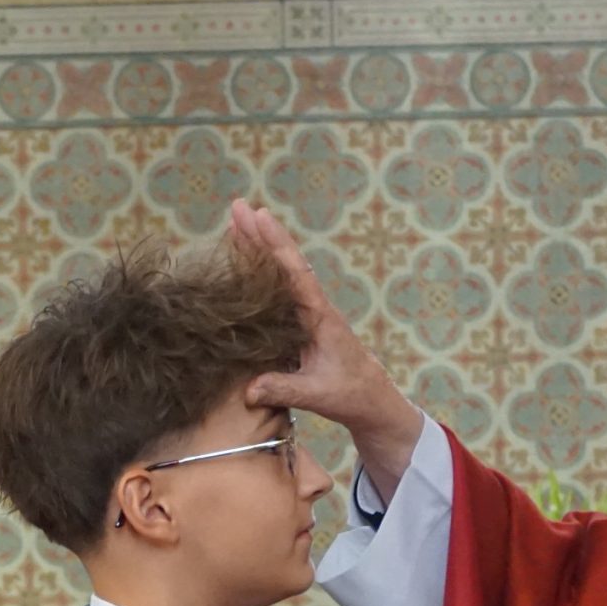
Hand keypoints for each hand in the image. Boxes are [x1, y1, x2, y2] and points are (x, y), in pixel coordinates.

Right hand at [225, 200, 427, 498]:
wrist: (371, 399)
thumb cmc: (350, 395)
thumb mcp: (318, 395)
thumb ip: (284, 389)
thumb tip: (249, 390)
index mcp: (321, 317)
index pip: (296, 274)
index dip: (276, 246)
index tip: (258, 217)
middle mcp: (314, 307)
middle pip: (285, 262)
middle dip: (260, 235)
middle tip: (236, 206)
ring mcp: (308, 313)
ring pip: (280, 272)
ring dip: (258, 247)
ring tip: (235, 221)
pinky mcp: (301, 322)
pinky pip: (278, 289)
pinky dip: (260, 270)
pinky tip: (243, 260)